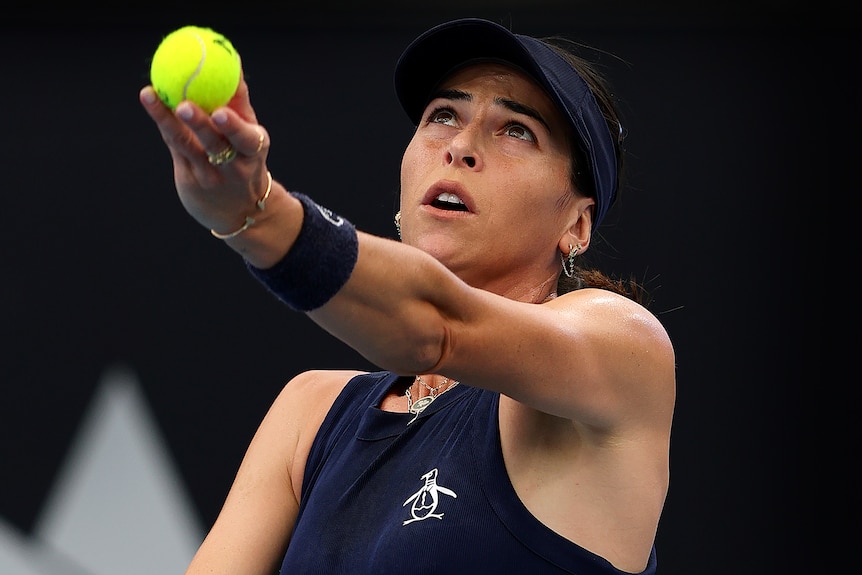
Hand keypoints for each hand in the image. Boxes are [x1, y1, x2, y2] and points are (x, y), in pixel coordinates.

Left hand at [139, 73, 271, 234]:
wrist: (241, 210)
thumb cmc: (245, 158)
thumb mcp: (251, 135)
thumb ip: (239, 102)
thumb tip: (232, 60)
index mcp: (254, 151)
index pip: (246, 140)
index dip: (234, 127)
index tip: (221, 112)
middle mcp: (233, 167)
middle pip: (215, 144)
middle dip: (199, 125)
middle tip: (183, 105)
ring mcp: (209, 177)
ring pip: (186, 145)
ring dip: (167, 120)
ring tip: (150, 96)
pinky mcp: (190, 182)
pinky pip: (174, 146)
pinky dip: (163, 123)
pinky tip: (151, 101)